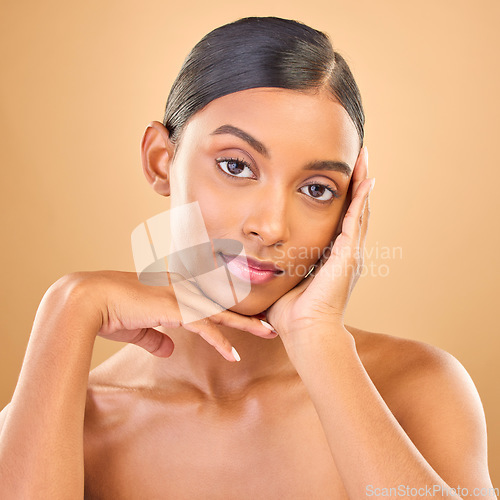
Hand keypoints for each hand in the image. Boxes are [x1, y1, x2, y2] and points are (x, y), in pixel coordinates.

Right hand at [62, 270, 276, 361]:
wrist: (89, 300)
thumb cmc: (110, 311)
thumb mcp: (138, 328)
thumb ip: (156, 337)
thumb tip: (170, 349)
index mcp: (173, 288)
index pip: (207, 299)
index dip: (227, 308)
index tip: (245, 317)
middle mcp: (180, 288)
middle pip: (222, 302)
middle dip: (247, 313)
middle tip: (269, 323)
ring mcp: (179, 296)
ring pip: (221, 311)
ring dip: (246, 324)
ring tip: (268, 334)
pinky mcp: (174, 309)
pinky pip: (204, 327)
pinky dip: (220, 341)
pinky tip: (234, 355)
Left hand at [264, 146, 374, 345]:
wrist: (305, 331)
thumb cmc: (291, 312)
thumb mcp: (284, 279)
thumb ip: (277, 265)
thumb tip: (254, 258)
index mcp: (331, 257)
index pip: (338, 218)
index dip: (340, 196)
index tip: (336, 175)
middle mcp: (346, 252)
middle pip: (354, 209)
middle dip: (355, 182)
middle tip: (358, 156)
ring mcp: (350, 253)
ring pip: (360, 210)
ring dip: (361, 183)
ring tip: (364, 158)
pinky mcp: (349, 254)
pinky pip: (357, 221)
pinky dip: (362, 199)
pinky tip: (367, 179)